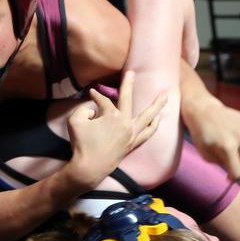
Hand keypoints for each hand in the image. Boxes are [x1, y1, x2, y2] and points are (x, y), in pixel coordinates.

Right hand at [65, 71, 166, 187]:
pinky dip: (153, 126)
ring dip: (156, 106)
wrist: (88, 168)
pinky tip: (157, 119)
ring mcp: (130, 134)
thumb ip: (83, 109)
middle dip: (128, 84)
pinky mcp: (132, 144)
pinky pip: (146, 134)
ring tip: (165, 96)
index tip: (90, 93)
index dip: (95, 96)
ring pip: (147, 117)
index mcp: (111, 115)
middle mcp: (125, 123)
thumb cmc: (81, 144)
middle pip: (128, 99)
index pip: (103, 100)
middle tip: (132, 72)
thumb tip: (93, 110)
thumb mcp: (74, 121)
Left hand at [184, 98, 239, 180]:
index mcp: (227, 146)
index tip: (230, 177)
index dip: (235, 177)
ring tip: (231, 146)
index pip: (239, 171)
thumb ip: (223, 165)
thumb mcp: (206, 153)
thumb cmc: (202, 134)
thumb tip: (239, 174)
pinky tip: (235, 136)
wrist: (203, 110)